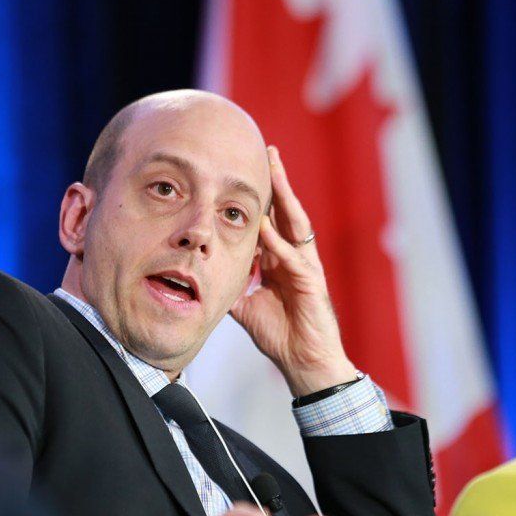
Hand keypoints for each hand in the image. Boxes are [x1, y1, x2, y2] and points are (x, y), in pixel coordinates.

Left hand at [231, 146, 357, 395]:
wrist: (303, 363)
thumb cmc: (281, 336)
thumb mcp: (245, 307)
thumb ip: (231, 287)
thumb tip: (202, 276)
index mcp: (280, 261)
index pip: (271, 220)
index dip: (261, 197)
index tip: (246, 172)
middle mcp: (294, 258)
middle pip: (286, 212)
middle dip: (278, 183)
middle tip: (268, 152)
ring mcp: (306, 269)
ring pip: (296, 226)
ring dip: (285, 199)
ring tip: (275, 172)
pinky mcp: (312, 285)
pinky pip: (293, 259)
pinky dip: (279, 244)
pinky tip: (267, 228)